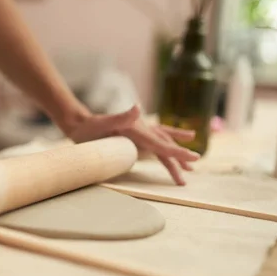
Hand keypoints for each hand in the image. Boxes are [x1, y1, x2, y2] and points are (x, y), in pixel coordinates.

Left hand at [65, 105, 199, 185]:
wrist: (80, 124)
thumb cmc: (90, 126)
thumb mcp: (103, 122)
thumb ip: (121, 117)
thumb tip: (137, 108)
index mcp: (138, 129)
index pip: (162, 143)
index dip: (178, 151)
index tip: (194, 157)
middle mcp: (142, 130)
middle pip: (165, 146)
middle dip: (180, 158)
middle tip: (196, 165)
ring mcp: (140, 134)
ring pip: (163, 145)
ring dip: (176, 156)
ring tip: (191, 167)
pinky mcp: (135, 139)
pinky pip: (155, 146)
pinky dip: (165, 151)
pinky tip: (169, 154)